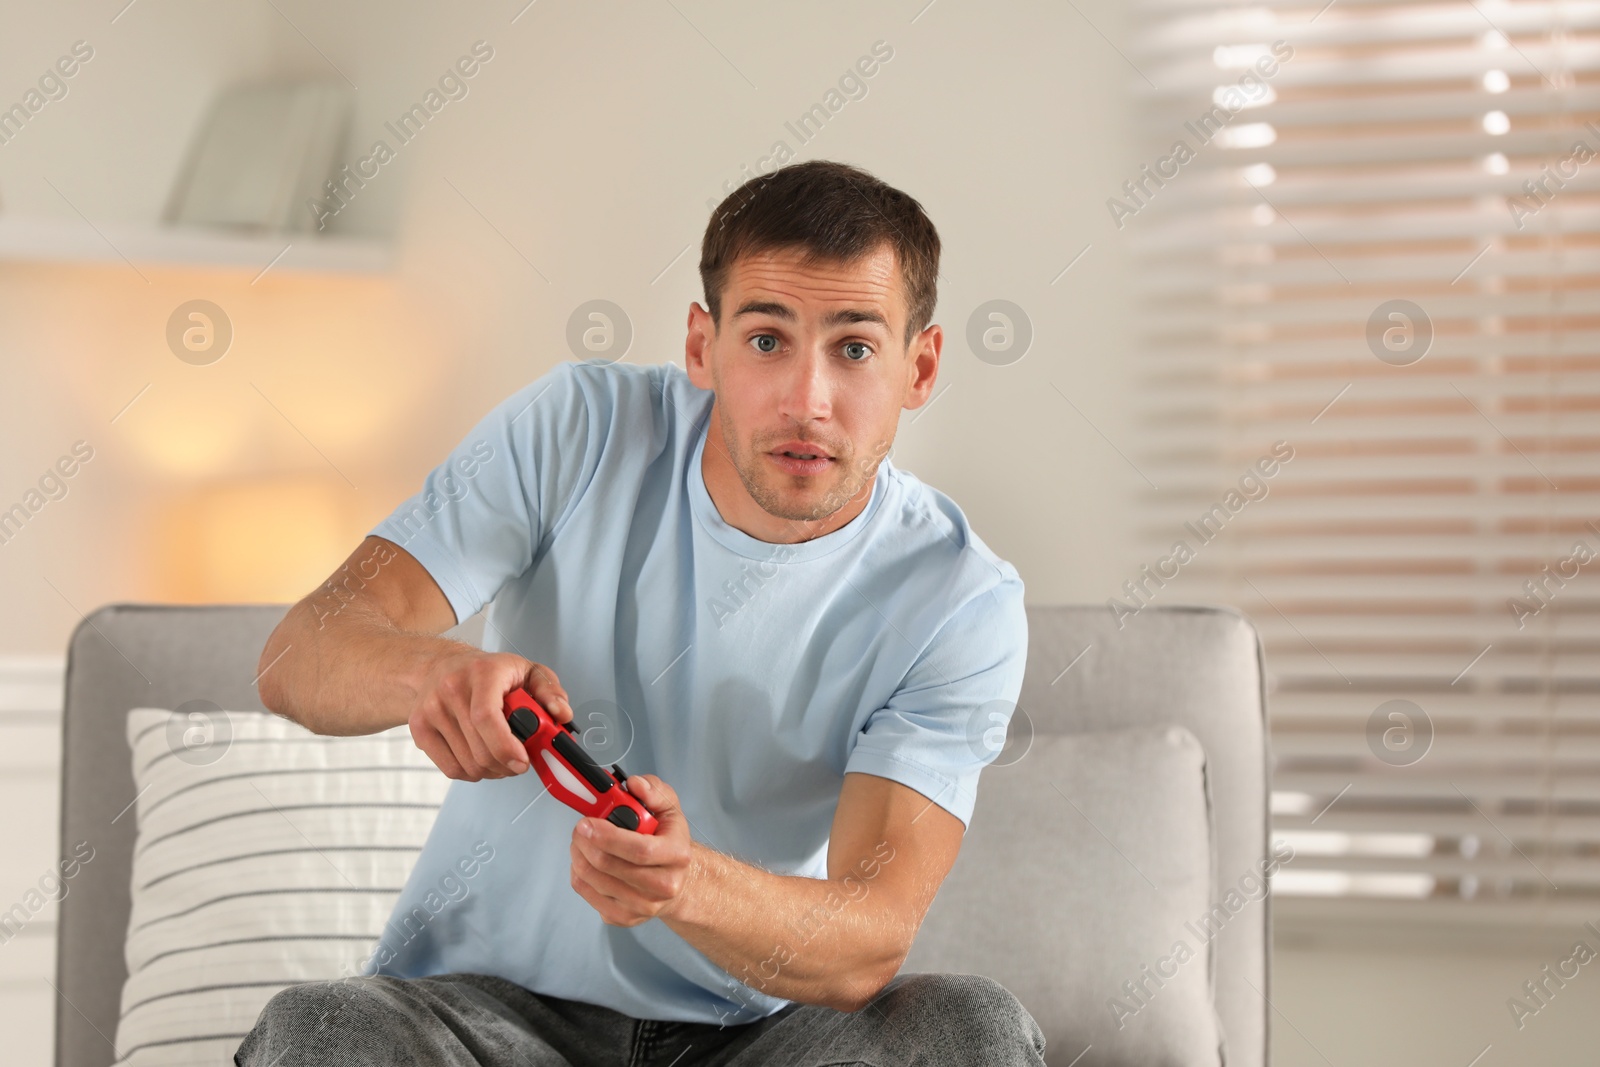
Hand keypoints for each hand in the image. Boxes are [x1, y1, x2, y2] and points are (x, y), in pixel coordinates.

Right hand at [408, 650, 571, 780]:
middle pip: (479, 749)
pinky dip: (472, 772)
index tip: (523, 762)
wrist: (442, 666)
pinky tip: (481, 758)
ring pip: (468, 764)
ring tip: (501, 757)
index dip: (506, 747)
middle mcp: (451, 689)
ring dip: (492, 770)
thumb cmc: (489, 672)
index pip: (486, 717)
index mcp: (482, 673)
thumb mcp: (527, 671)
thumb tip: (561, 715)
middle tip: (519, 762)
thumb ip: (550, 692)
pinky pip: (451, 769)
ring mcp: (431, 710)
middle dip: (507, 765)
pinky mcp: (419, 729)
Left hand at [569, 775, 694, 926]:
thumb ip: (653, 791)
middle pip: (611, 867)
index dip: (608, 837)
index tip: (587, 823)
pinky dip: (579, 874)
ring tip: (581, 841)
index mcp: (677, 855)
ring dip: (579, 856)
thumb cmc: (668, 842)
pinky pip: (588, 895)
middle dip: (586, 844)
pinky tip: (584, 861)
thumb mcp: (669, 809)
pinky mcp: (624, 918)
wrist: (677, 879)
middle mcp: (665, 885)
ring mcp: (644, 906)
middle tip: (579, 828)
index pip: (639, 850)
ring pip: (595, 881)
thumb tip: (635, 785)